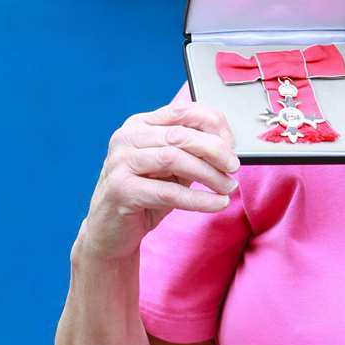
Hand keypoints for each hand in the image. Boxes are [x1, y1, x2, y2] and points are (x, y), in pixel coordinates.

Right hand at [78, 100, 239, 263]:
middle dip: (214, 149)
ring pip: (174, 159)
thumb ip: (191, 153)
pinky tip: (217, 204)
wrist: (110, 232)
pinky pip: (168, 192)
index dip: (212, 125)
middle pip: (180, 135)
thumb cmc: (145, 196)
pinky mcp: (121, 190)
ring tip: (228, 187)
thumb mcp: (170, 169)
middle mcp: (126, 137)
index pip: (182, 111)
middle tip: (234, 166)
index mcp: (139, 124)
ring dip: (209, 174)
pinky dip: (198, 199)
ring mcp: (120, 162)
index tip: (232, 144)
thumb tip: (228, 148)